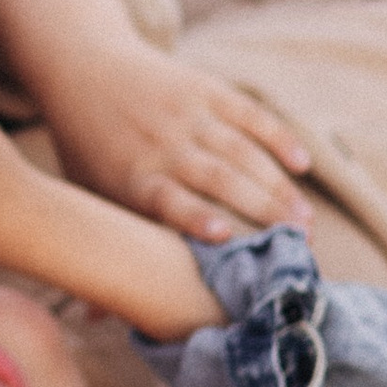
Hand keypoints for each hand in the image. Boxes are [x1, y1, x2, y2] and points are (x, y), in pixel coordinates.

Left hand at [34, 36, 312, 242]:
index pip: (169, 199)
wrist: (82, 66)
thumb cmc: (86, 146)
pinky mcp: (205, 88)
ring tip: (305, 221)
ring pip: (241, 151)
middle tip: (298, 245)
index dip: (197, 217)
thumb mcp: (84, 194)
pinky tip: (303, 165)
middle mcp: (162, 145)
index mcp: (131, 176)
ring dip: (277, 186)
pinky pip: (249, 114)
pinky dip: (277, 138)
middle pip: (219, 179)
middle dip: (261, 212)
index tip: (228, 239)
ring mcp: (186, 114)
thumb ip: (99, 247)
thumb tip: (92, 320)